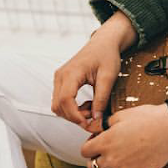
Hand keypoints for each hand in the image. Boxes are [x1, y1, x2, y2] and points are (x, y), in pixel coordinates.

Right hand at [52, 17, 132, 131]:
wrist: (103, 44)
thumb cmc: (107, 56)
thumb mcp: (109, 77)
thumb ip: (101, 98)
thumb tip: (96, 119)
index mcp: (71, 72)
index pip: (65, 100)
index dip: (75, 116)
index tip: (89, 124)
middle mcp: (61, 75)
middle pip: (58, 106)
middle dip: (75, 117)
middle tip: (94, 117)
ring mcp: (59, 78)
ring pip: (58, 105)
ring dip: (74, 113)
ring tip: (93, 108)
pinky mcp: (61, 82)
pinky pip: (61, 101)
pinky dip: (73, 108)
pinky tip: (88, 104)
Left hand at [81, 104, 167, 167]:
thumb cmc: (148, 119)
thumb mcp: (121, 115)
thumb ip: (103, 124)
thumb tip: (93, 127)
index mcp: (106, 142)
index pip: (84, 152)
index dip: (89, 146)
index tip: (96, 143)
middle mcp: (112, 158)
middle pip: (92, 167)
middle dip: (95, 159)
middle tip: (104, 153)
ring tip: (113, 165)